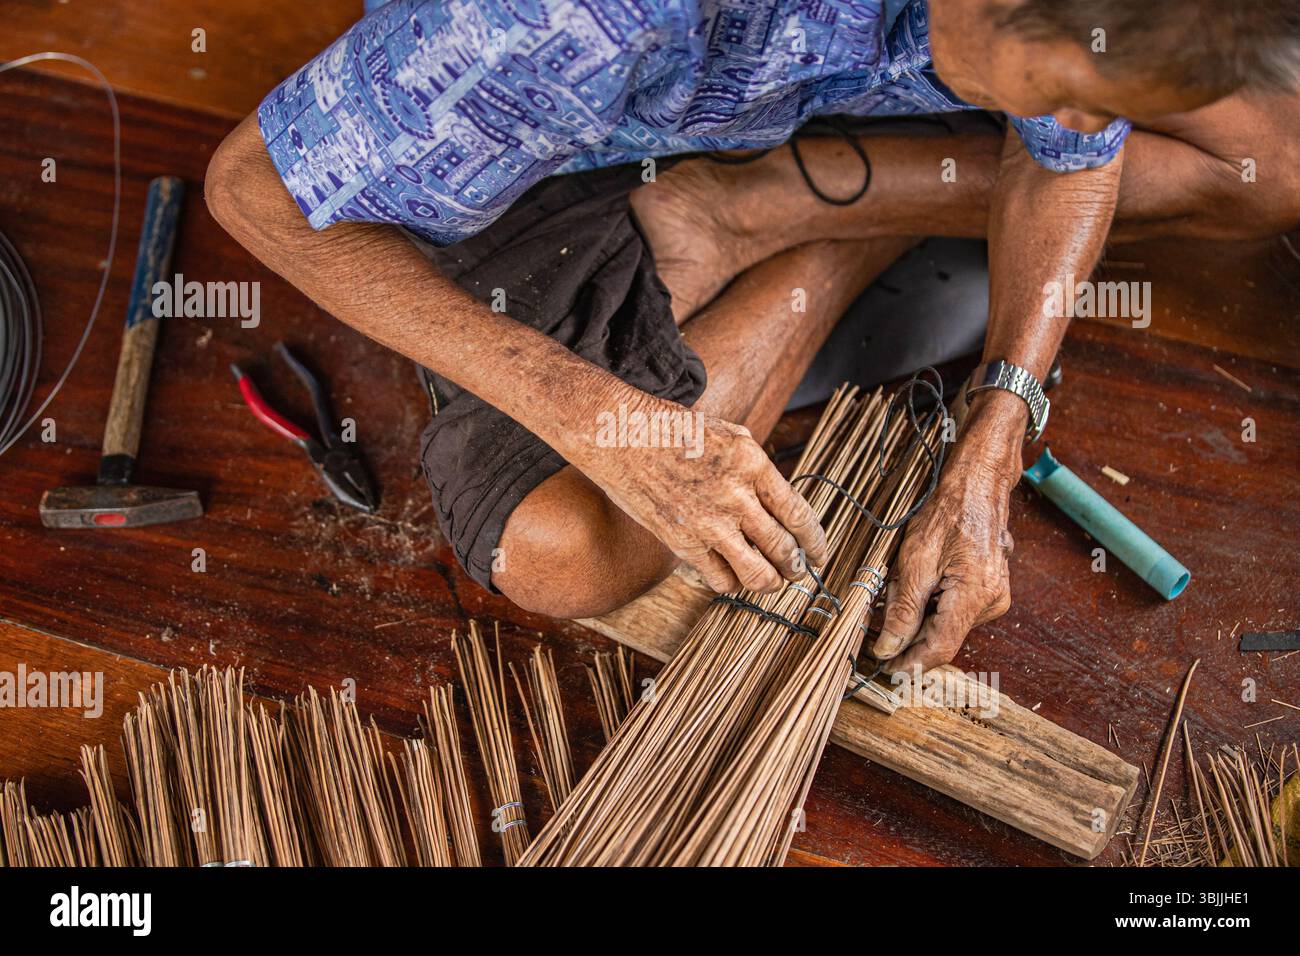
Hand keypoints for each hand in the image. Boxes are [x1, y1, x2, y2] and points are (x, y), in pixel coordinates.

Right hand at [569, 390, 827, 593]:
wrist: (622, 437)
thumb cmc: (676, 432)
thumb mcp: (730, 434)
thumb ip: (758, 469)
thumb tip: (780, 504)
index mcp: (753, 463)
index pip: (799, 515)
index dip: (816, 542)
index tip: (820, 554)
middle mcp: (735, 495)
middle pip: (784, 548)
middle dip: (798, 567)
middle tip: (799, 571)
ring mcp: (708, 523)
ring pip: (758, 574)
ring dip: (772, 583)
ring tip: (773, 581)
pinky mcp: (682, 543)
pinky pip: (720, 579)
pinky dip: (732, 582)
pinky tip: (733, 574)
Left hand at [871, 391, 1024, 672]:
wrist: (977, 487)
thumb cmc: (947, 515)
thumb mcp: (914, 560)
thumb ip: (903, 609)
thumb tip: (888, 649)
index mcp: (976, 595)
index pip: (941, 647)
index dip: (911, 663)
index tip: (885, 671)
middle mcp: (992, 602)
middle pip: (943, 639)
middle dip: (910, 638)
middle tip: (880, 630)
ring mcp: (995, 598)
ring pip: (948, 626)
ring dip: (920, 620)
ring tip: (902, 591)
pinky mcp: (990, 592)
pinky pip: (956, 613)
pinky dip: (933, 608)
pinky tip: (920, 588)